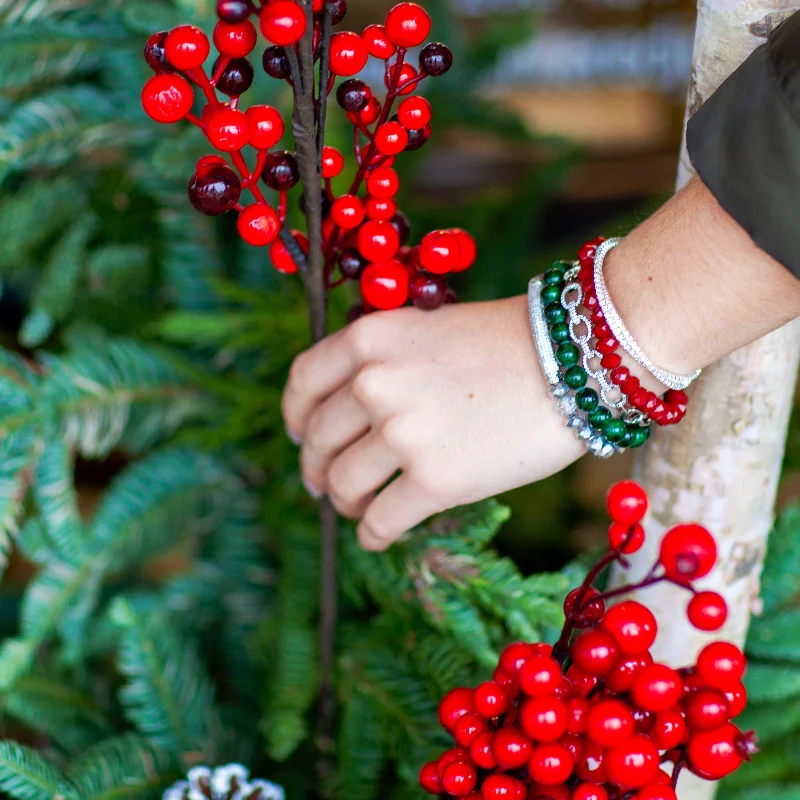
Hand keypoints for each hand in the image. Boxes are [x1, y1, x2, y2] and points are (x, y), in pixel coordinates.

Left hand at [281, 296, 584, 550]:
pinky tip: (378, 536)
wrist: (577, 362)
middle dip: (316, 468)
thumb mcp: (430, 329)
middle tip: (325, 485)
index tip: (299, 436)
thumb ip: (385, 362)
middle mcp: (374, 384)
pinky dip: (372, 534)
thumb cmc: (511, 344)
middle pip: (317, 440)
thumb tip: (352, 412)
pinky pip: (380, 521)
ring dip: (344, 503)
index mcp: (370, 339)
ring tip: (358, 509)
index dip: (295, 416)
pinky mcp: (436, 481)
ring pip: (343, 485)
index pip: (303, 382)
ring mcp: (402, 434)